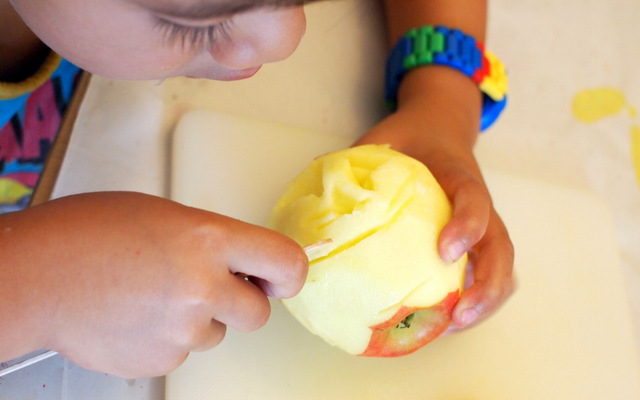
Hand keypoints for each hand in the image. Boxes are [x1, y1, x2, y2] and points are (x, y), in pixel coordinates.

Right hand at [0, 192, 307, 377]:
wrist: (38, 276)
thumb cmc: (89, 234)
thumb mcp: (165, 215)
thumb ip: (212, 241)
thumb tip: (240, 263)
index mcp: (209, 238)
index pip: (287, 262)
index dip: (288, 274)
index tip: (281, 279)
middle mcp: (204, 286)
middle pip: (259, 313)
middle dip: (242, 303)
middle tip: (210, 286)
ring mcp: (184, 329)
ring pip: (218, 334)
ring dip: (200, 319)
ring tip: (156, 295)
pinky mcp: (162, 359)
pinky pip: (184, 351)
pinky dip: (169, 337)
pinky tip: (140, 315)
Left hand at [355, 69, 514, 330]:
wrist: (440, 127)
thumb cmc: (411, 137)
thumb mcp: (382, 139)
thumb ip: (355, 158)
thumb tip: (315, 183)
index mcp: (456, 174)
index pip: (473, 199)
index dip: (466, 226)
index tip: (445, 252)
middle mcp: (479, 201)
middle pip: (501, 246)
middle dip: (487, 284)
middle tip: (459, 313)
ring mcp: (483, 222)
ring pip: (502, 264)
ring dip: (487, 299)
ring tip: (455, 327)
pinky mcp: (477, 238)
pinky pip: (489, 269)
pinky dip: (478, 297)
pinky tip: (450, 319)